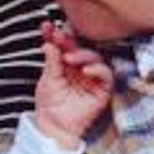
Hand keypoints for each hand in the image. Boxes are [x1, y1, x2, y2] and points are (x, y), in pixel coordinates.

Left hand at [35, 21, 110, 144]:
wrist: (54, 127)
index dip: (57, 35)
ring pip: (95, 58)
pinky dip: (98, 69)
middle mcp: (81, 68)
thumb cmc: (50, 104)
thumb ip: (52, 59)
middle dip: (70, 41)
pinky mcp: (103, 90)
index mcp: (66, 63)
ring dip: (83, 55)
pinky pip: (107, 75)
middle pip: (81, 48)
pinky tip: (85, 70)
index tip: (46, 26)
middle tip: (59, 37)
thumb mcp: (48, 78)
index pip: (65, 44)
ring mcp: (93, 78)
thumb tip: (50, 41)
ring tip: (69, 58)